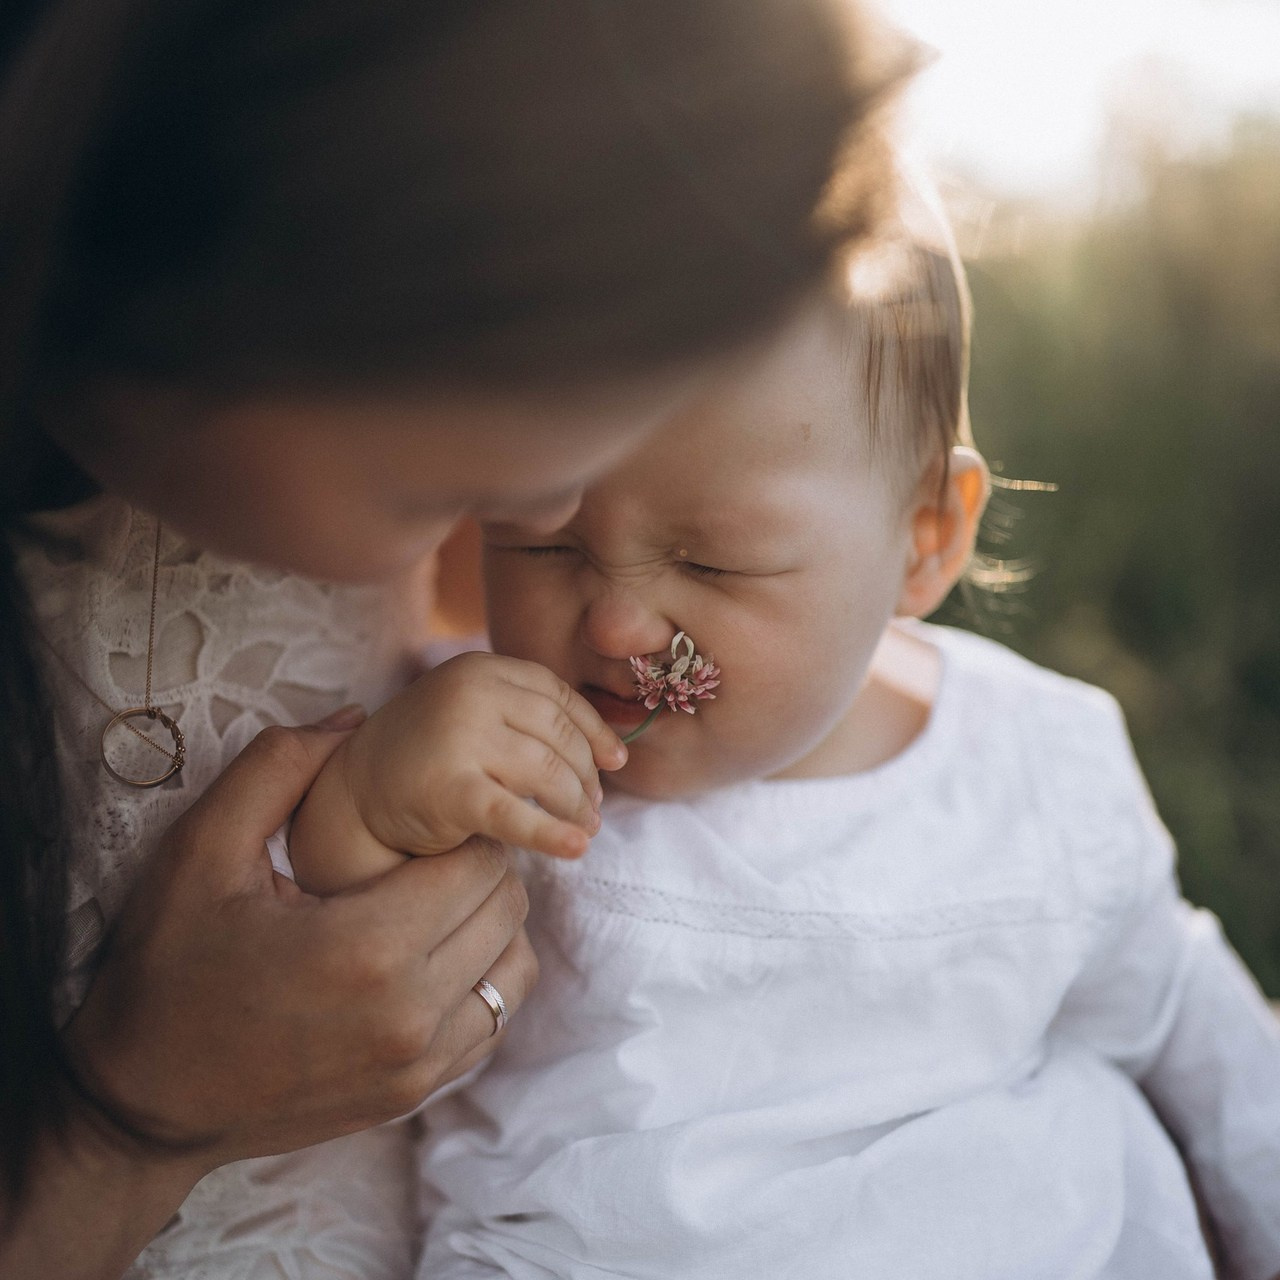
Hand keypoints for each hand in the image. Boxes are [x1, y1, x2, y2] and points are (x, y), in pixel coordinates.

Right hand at [62, 715, 537, 1170]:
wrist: (142, 1103)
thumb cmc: (167, 969)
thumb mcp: (201, 850)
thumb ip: (278, 768)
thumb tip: (354, 720)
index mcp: (367, 946)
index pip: (479, 862)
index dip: (459, 829)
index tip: (419, 824)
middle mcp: (410, 1013)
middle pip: (505, 908)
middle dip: (477, 869)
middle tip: (423, 858)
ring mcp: (418, 1064)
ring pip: (513, 967)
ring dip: (488, 925)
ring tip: (430, 906)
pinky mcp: (414, 1094)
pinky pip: (492, 1022)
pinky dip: (480, 980)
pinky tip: (429, 959)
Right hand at [331, 652, 625, 862]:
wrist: (353, 795)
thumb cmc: (429, 756)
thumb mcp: (475, 715)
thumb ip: (528, 717)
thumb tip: (614, 752)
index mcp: (479, 669)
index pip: (557, 696)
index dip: (594, 730)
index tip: (615, 762)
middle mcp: (469, 693)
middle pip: (558, 735)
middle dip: (585, 774)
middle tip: (594, 807)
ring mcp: (458, 738)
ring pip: (547, 773)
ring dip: (575, 806)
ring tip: (584, 829)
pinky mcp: (449, 790)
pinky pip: (516, 815)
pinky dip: (553, 834)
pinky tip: (576, 848)